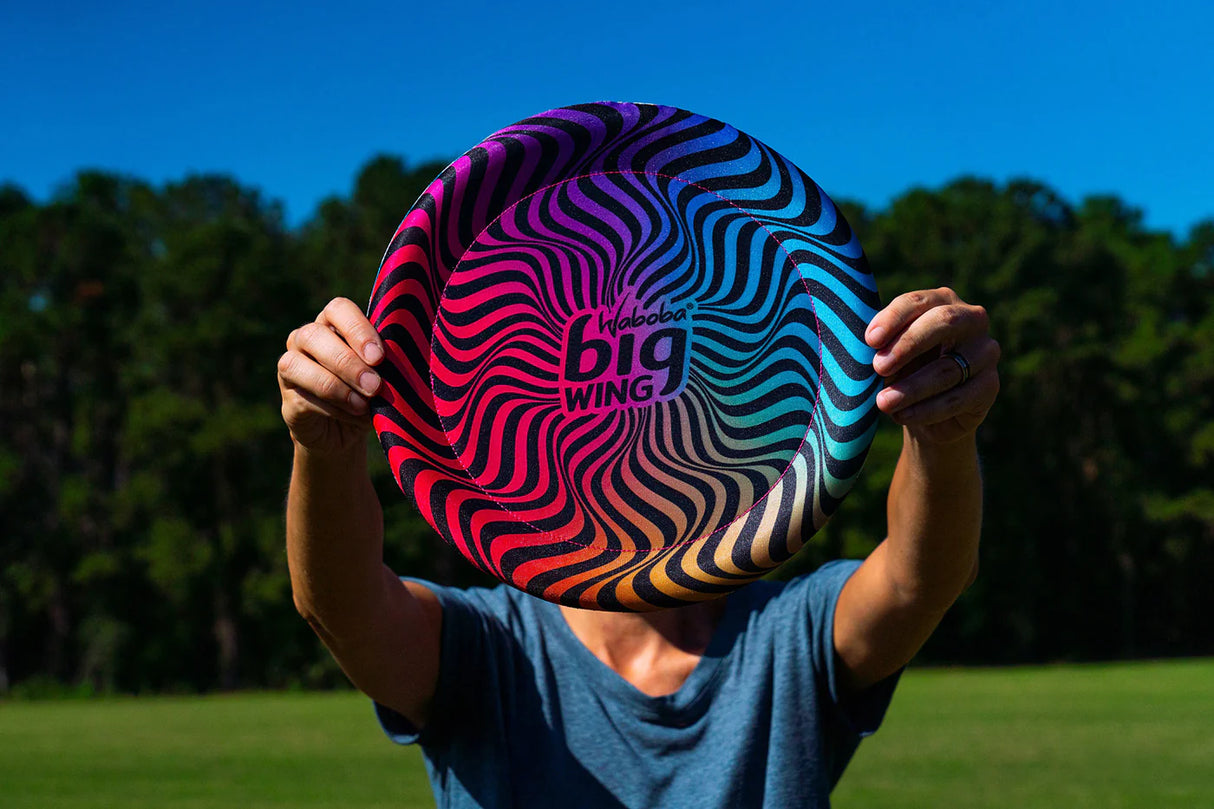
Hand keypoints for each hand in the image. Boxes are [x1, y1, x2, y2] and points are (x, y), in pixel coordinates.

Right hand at [277, 297, 384, 455]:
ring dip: (335, 386)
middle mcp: (306, 340)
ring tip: (363, 405)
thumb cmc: (370, 394)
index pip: (338, 309)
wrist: (347, 434)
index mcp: (334, 325)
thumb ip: (386, 365)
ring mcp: (291, 368)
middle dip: (347, 362)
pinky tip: (354, 415)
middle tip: (374, 385)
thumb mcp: (384, 376)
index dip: (357, 329)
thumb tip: (396, 366)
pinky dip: (332, 409)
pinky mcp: (288, 400)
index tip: (379, 357)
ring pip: (296, 364)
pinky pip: (303, 398)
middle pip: (314, 335)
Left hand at [864, 287, 999, 443]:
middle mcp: (971, 320)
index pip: (918, 302)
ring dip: (911, 388)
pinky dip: (926, 410)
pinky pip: (958, 398)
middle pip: (944, 321)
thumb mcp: (890, 354)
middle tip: (879, 367)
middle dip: (908, 344)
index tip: (870, 340)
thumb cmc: (903, 371)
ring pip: (948, 368)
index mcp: (941, 301)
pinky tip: (902, 416)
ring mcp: (986, 352)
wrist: (926, 411)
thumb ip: (883, 346)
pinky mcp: (991, 385)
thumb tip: (871, 348)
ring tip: (884, 402)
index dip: (894, 319)